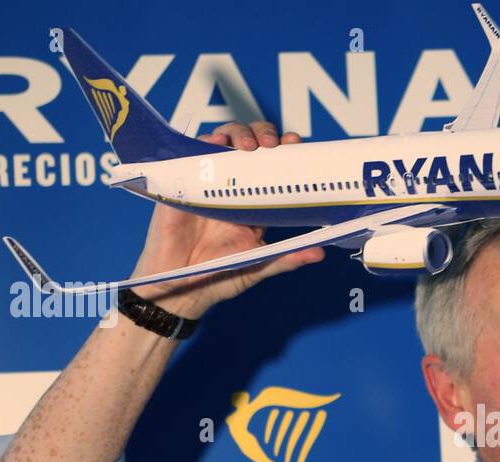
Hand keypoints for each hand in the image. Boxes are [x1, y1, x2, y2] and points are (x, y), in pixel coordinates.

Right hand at [130, 120, 324, 319]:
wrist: (180, 290)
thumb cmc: (218, 276)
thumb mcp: (258, 265)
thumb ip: (288, 258)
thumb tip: (320, 253)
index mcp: (252, 202)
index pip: (270, 164)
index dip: (283, 149)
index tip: (296, 145)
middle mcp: (230, 186)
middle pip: (248, 144)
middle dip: (263, 134)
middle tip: (272, 145)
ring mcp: (205, 182)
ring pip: (222, 141)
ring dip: (237, 134)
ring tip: (248, 147)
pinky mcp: (181, 186)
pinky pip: (190, 155)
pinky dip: (203, 144)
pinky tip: (216, 144)